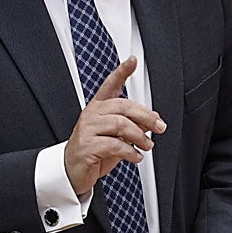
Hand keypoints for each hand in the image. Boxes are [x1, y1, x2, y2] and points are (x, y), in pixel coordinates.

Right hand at [64, 56, 165, 194]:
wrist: (72, 171)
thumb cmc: (94, 151)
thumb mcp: (115, 136)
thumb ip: (131, 126)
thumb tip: (151, 122)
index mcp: (98, 108)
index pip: (110, 85)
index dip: (121, 71)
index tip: (132, 61)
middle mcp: (92, 114)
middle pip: (123, 106)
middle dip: (146, 116)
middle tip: (159, 126)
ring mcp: (88, 129)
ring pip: (121, 125)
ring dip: (140, 136)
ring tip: (147, 145)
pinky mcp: (87, 146)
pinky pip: (115, 145)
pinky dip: (131, 152)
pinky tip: (136, 156)